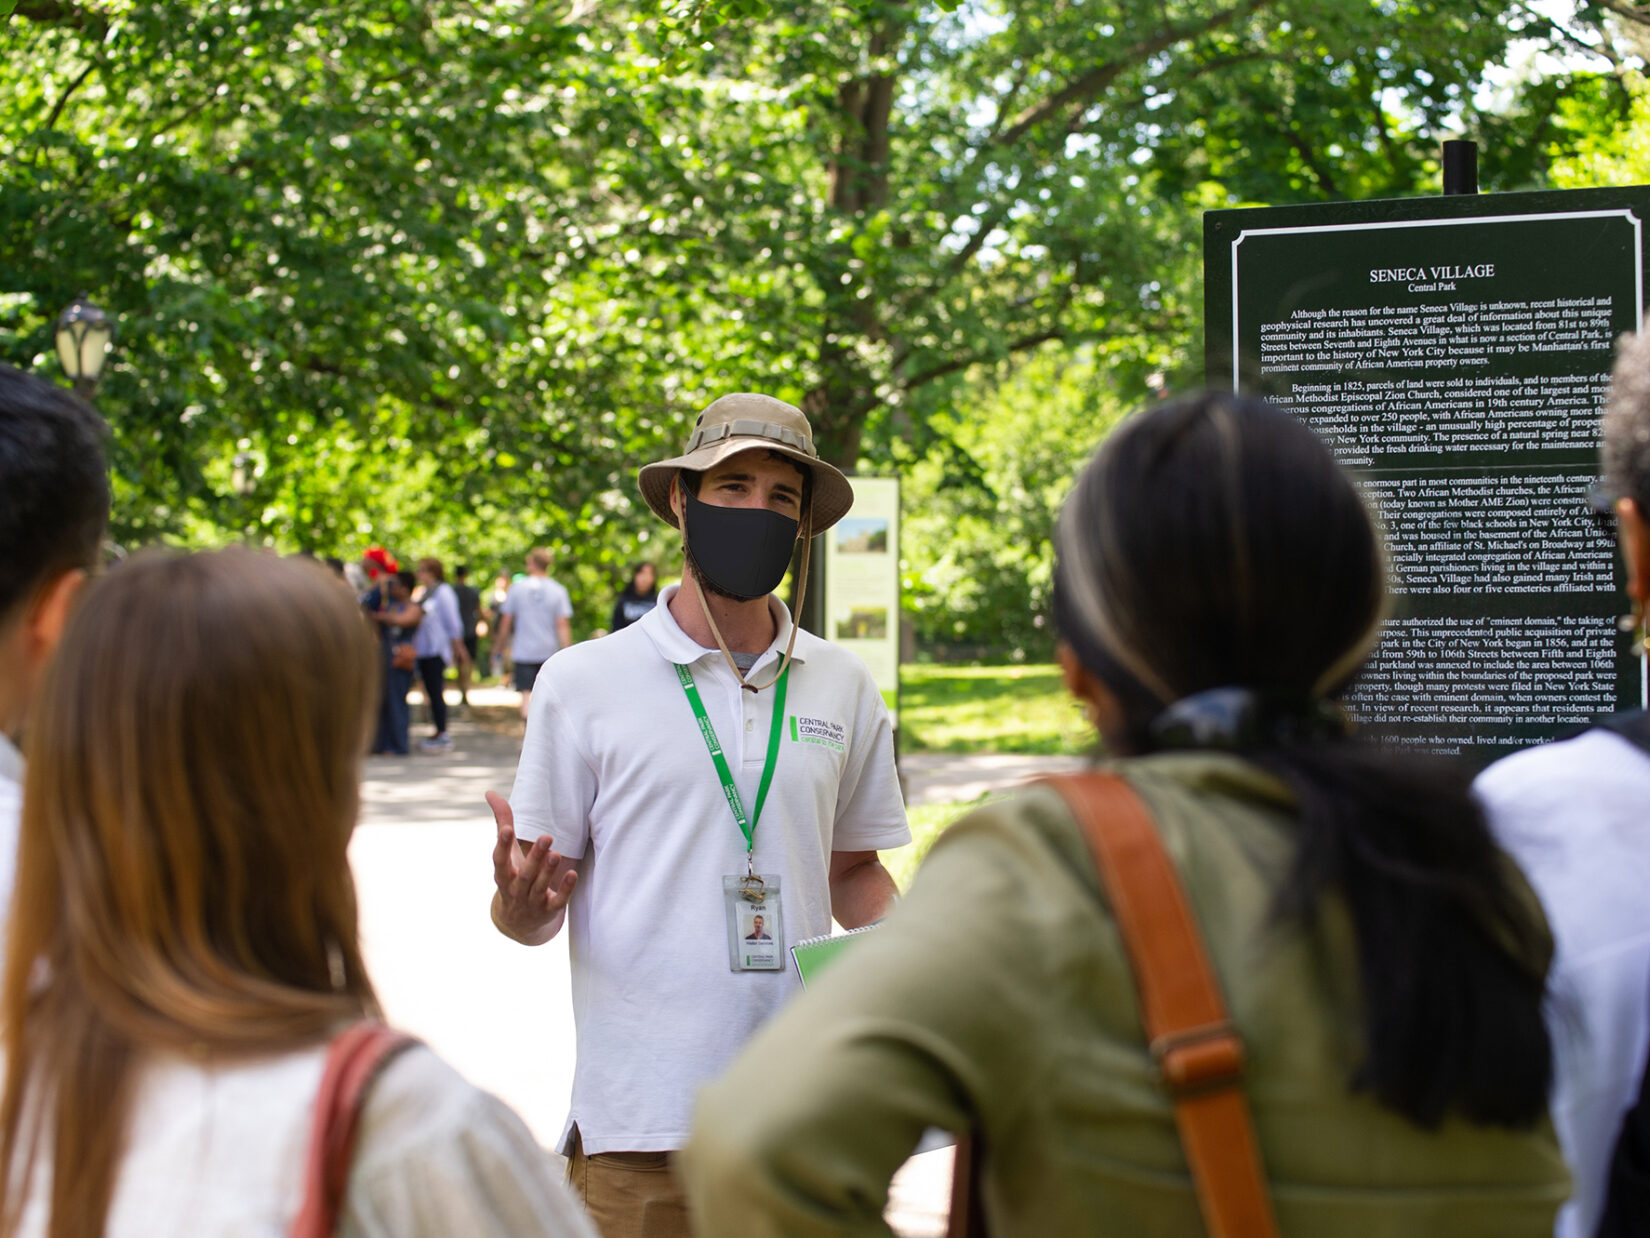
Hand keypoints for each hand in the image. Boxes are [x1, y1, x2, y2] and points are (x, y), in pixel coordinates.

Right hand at [488, 790, 577, 944]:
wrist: (518, 923)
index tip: (507, 829)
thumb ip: (502, 823)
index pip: (500, 860)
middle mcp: (515, 889)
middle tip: (546, 837)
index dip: (502, 845)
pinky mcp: (548, 911)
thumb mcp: (507, 854)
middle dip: (534, 857)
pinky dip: (565, 889)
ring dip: (548, 871)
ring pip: (539, 887)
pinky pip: (557, 901)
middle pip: (524, 874)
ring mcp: (531, 902)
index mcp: (503, 874)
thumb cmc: (513, 876)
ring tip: (556, 853)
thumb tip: (490, 792)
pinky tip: (573, 875)